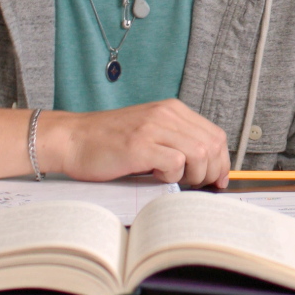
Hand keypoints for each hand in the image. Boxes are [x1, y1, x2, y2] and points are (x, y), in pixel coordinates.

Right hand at [43, 100, 230, 187]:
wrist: (72, 139)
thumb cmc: (108, 143)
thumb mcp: (149, 133)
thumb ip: (175, 142)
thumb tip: (206, 167)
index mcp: (172, 110)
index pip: (215, 135)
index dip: (222, 161)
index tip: (218, 179)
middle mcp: (166, 114)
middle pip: (212, 145)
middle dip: (211, 172)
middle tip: (195, 185)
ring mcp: (153, 128)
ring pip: (199, 153)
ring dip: (193, 175)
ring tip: (172, 178)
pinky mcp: (140, 145)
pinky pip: (176, 162)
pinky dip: (172, 175)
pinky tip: (155, 174)